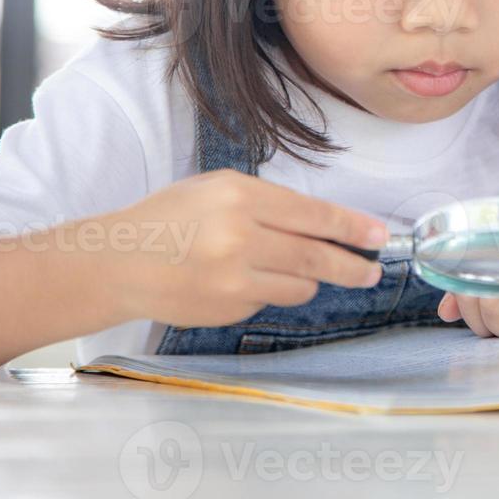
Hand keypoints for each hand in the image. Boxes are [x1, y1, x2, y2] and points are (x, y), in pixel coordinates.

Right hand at [99, 169, 388, 327]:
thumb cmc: (170, 218)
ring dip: (309, 279)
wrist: (119, 262)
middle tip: (372, 270)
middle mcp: (240, 237)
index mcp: (241, 196)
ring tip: (294, 269)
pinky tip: (242, 279)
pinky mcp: (228, 309)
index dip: (353, 227)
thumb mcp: (217, 189)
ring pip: (299, 285)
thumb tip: (322, 224)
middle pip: (315, 257)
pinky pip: (268, 301)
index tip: (380, 236)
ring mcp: (235, 279)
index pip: (313, 215)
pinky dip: (268, 291)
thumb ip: (268, 204)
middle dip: (352, 265)